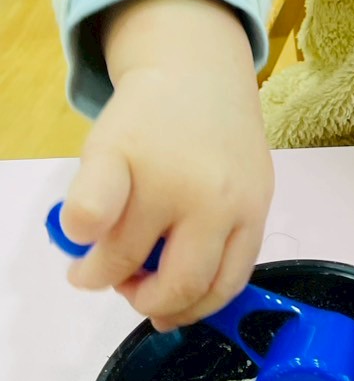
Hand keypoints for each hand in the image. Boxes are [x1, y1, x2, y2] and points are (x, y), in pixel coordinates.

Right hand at [59, 0, 273, 329]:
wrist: (195, 65)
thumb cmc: (215, 136)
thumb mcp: (242, 183)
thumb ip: (220, 238)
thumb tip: (171, 314)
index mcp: (249, 208)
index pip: (223, 285)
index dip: (187, 310)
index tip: (163, 310)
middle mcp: (213, 197)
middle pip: (177, 283)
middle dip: (144, 301)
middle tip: (126, 287)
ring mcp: (165, 175)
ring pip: (124, 258)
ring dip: (97, 276)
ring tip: (89, 266)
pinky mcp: (116, 152)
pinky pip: (88, 214)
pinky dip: (77, 231)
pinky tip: (80, 229)